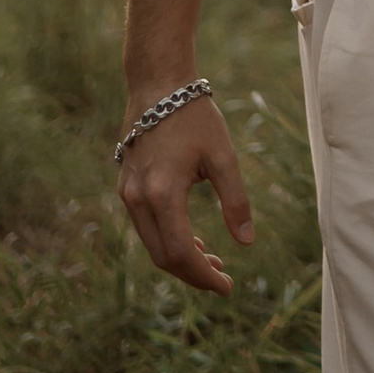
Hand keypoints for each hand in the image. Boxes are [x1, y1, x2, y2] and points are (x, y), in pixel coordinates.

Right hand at [116, 92, 253, 294]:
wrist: (157, 84)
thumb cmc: (194, 116)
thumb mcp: (223, 156)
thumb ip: (236, 200)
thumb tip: (247, 243)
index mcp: (163, 193)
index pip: (182, 253)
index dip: (204, 276)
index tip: (228, 287)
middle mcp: (139, 199)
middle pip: (163, 257)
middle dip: (194, 274)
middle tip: (224, 278)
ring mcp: (128, 194)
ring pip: (152, 245)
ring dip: (181, 259)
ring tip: (214, 261)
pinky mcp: (126, 187)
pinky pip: (146, 227)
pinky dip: (168, 240)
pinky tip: (194, 240)